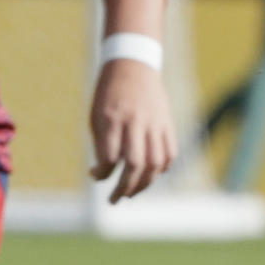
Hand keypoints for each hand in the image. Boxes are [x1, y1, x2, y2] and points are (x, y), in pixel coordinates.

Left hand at [90, 59, 176, 201]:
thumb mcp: (96, 114)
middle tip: (115, 199)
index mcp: (112, 118)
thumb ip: (101, 143)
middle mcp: (135, 122)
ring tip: (131, 193)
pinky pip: (169, 154)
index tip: (96, 176)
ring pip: (156, 163)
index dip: (103, 172)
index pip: (110, 156)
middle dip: (125, 187)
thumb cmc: (107, 94)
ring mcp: (155, 124)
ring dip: (144, 184)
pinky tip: (149, 176)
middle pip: (136, 164)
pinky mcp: (167, 124)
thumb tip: (102, 173)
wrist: (132, 66)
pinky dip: (161, 169)